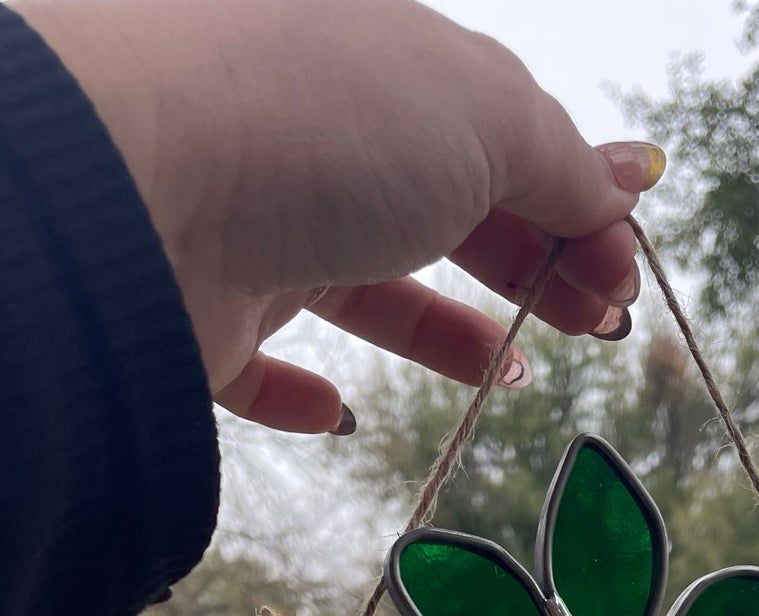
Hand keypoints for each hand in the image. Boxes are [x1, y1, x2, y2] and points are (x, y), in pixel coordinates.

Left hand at [15, 0, 664, 431]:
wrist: (132, 177)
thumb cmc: (324, 119)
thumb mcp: (482, 115)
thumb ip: (559, 158)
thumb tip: (625, 182)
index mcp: (380, 58)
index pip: (496, 131)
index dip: (572, 202)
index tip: (623, 278)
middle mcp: (313, 132)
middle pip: (441, 206)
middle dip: (528, 262)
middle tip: (596, 325)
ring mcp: (250, 222)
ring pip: (361, 286)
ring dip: (443, 332)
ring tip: (510, 372)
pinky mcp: (196, 316)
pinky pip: (255, 361)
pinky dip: (302, 395)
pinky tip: (339, 415)